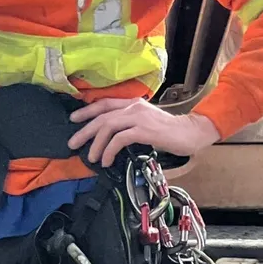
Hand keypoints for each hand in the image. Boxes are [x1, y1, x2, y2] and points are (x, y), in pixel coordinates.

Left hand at [69, 99, 218, 168]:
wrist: (190, 132)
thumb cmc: (169, 130)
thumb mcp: (146, 120)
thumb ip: (130, 122)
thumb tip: (111, 135)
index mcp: (132, 103)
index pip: (104, 103)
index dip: (87, 110)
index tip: (73, 119)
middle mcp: (133, 107)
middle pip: (102, 116)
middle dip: (85, 130)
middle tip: (73, 143)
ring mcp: (138, 117)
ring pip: (108, 127)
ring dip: (96, 143)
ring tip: (91, 157)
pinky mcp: (144, 130)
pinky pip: (120, 139)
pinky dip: (109, 150)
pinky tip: (106, 160)